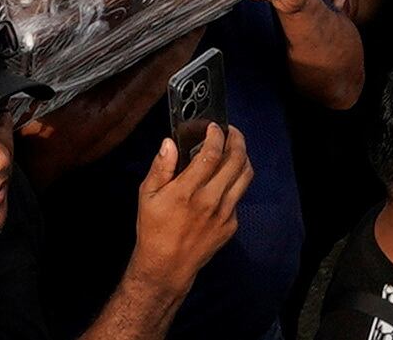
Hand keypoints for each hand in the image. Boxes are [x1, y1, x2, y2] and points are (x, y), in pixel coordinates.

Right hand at [127, 120, 249, 287]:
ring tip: (235, 149)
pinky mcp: (231, 225)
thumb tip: (169, 143)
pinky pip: (239, 197)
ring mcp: (224, 214)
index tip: (214, 127)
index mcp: (187, 191)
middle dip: (237, 140)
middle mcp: (209, 201)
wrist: (167, 266)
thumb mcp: (147, 196)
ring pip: (245, 177)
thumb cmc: (154, 230)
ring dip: (243, 158)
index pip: (211, 154)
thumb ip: (160, 167)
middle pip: (236, 161)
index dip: (216, 135)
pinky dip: (235, 182)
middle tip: (231, 132)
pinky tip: (225, 180)